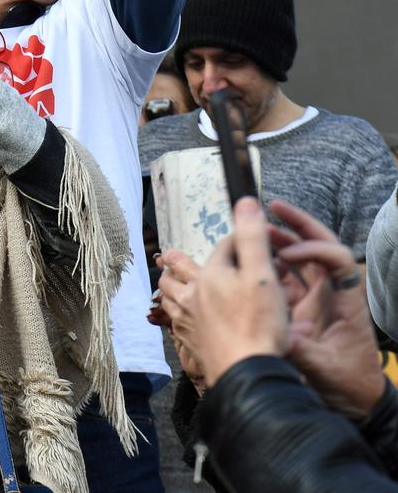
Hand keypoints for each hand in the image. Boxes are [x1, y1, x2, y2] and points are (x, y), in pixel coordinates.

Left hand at [159, 197, 287, 387]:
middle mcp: (192, 294)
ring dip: (168, 285)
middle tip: (166, 254)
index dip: (238, 241)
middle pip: (178, 269)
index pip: (224, 247)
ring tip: (166, 281)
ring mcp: (188, 318)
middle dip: (175, 259)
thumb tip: (245, 202)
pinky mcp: (190, 340)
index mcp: (211, 275)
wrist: (245, 371)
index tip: (249, 240)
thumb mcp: (263, 275)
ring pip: (169, 295)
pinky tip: (176, 317)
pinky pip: (174, 321)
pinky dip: (172, 313)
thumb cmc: (258, 324)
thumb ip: (252, 237)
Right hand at [270, 199, 386, 419]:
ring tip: (258, 229)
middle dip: (299, 225)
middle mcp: (335, 295)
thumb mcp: (324, 369)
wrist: (357, 403)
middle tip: (273, 208)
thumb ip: (301, 350)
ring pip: (304, 261)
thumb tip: (276, 333)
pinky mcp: (307, 310)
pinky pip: (291, 280)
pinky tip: (254, 260)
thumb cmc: (349, 385)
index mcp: (347, 302)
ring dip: (283, 241)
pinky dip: (274, 265)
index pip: (338, 259)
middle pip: (322, 247)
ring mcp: (321, 301)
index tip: (286, 256)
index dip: (313, 250)